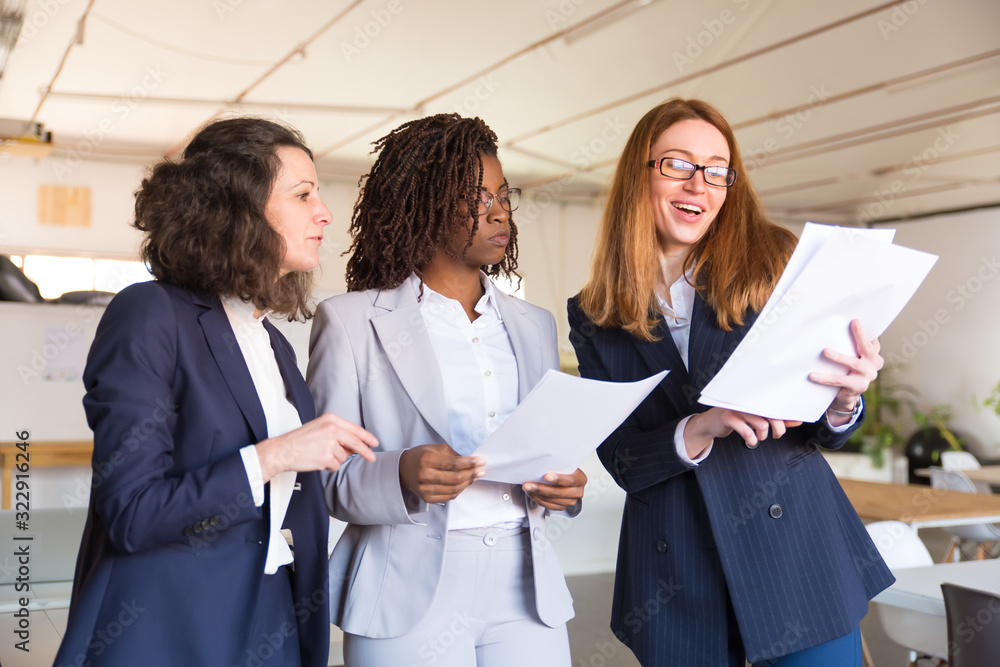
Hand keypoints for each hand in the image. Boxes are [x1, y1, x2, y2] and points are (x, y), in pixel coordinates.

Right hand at [255, 413, 377, 481]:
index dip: (367, 437)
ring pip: (343, 457)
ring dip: (335, 459)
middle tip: (371, 458)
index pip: (355, 429)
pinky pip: (335, 466)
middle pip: (355, 443)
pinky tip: (318, 461)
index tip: (375, 442)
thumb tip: (353, 446)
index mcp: (331, 420)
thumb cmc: (300, 440)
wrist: (283, 450)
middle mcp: (332, 429)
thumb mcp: (320, 428)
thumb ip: (338, 434)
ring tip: (320, 454)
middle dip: (365, 452)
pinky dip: (329, 466)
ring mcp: (330, 443)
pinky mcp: (326, 457)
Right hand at [399, 444, 484, 502]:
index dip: (470, 463)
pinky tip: (465, 484)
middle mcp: (425, 475)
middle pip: (455, 478)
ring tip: (475, 476)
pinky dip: (459, 490)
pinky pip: (449, 497)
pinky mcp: (427, 498)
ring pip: (454, 489)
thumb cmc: (420, 456)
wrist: (403, 469)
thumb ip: (452, 454)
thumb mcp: (435, 448)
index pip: (454, 463)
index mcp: (427, 459)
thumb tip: (470, 461)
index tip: (481, 461)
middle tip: (482, 471)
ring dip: (468, 483)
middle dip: (472, 474)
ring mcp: (425, 489)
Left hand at [523, 469, 587, 510]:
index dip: (558, 479)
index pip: (570, 480)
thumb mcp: (565, 465)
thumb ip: (558, 465)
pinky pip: (548, 506)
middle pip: (558, 492)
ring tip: (528, 488)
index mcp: (580, 479)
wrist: (567, 478)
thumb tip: (542, 462)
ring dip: (537, 494)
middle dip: (541, 488)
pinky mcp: (562, 507)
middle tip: (529, 484)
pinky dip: (538, 499)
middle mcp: (577, 492)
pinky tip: (532, 493)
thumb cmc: (565, 471)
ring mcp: (570, 501)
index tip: (546, 476)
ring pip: (551, 500)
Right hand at [685, 408, 801, 453]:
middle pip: (772, 414)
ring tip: (759, 437)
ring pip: (761, 423)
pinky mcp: (728, 417)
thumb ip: (777, 419)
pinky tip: (751, 441)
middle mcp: (747, 400)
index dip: (788, 415)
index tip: (796, 421)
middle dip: (778, 429)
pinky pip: (745, 430)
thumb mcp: (757, 418)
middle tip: (776, 435)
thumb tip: (797, 420)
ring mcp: (737, 408)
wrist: (711, 422)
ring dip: (763, 435)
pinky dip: (751, 439)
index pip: (777, 405)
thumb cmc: (737, 419)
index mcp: (756, 398)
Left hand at [810, 319, 882, 424]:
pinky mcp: (858, 387)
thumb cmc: (847, 370)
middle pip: (867, 348)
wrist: (847, 395)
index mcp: (874, 354)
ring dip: (839, 357)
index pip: (871, 340)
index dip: (864, 331)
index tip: (855, 320)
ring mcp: (867, 376)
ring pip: (853, 363)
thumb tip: (832, 326)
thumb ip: (848, 344)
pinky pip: (840, 380)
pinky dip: (825, 378)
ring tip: (825, 351)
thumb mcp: (851, 356)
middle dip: (859, 336)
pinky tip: (813, 375)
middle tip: (852, 325)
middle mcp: (874, 364)